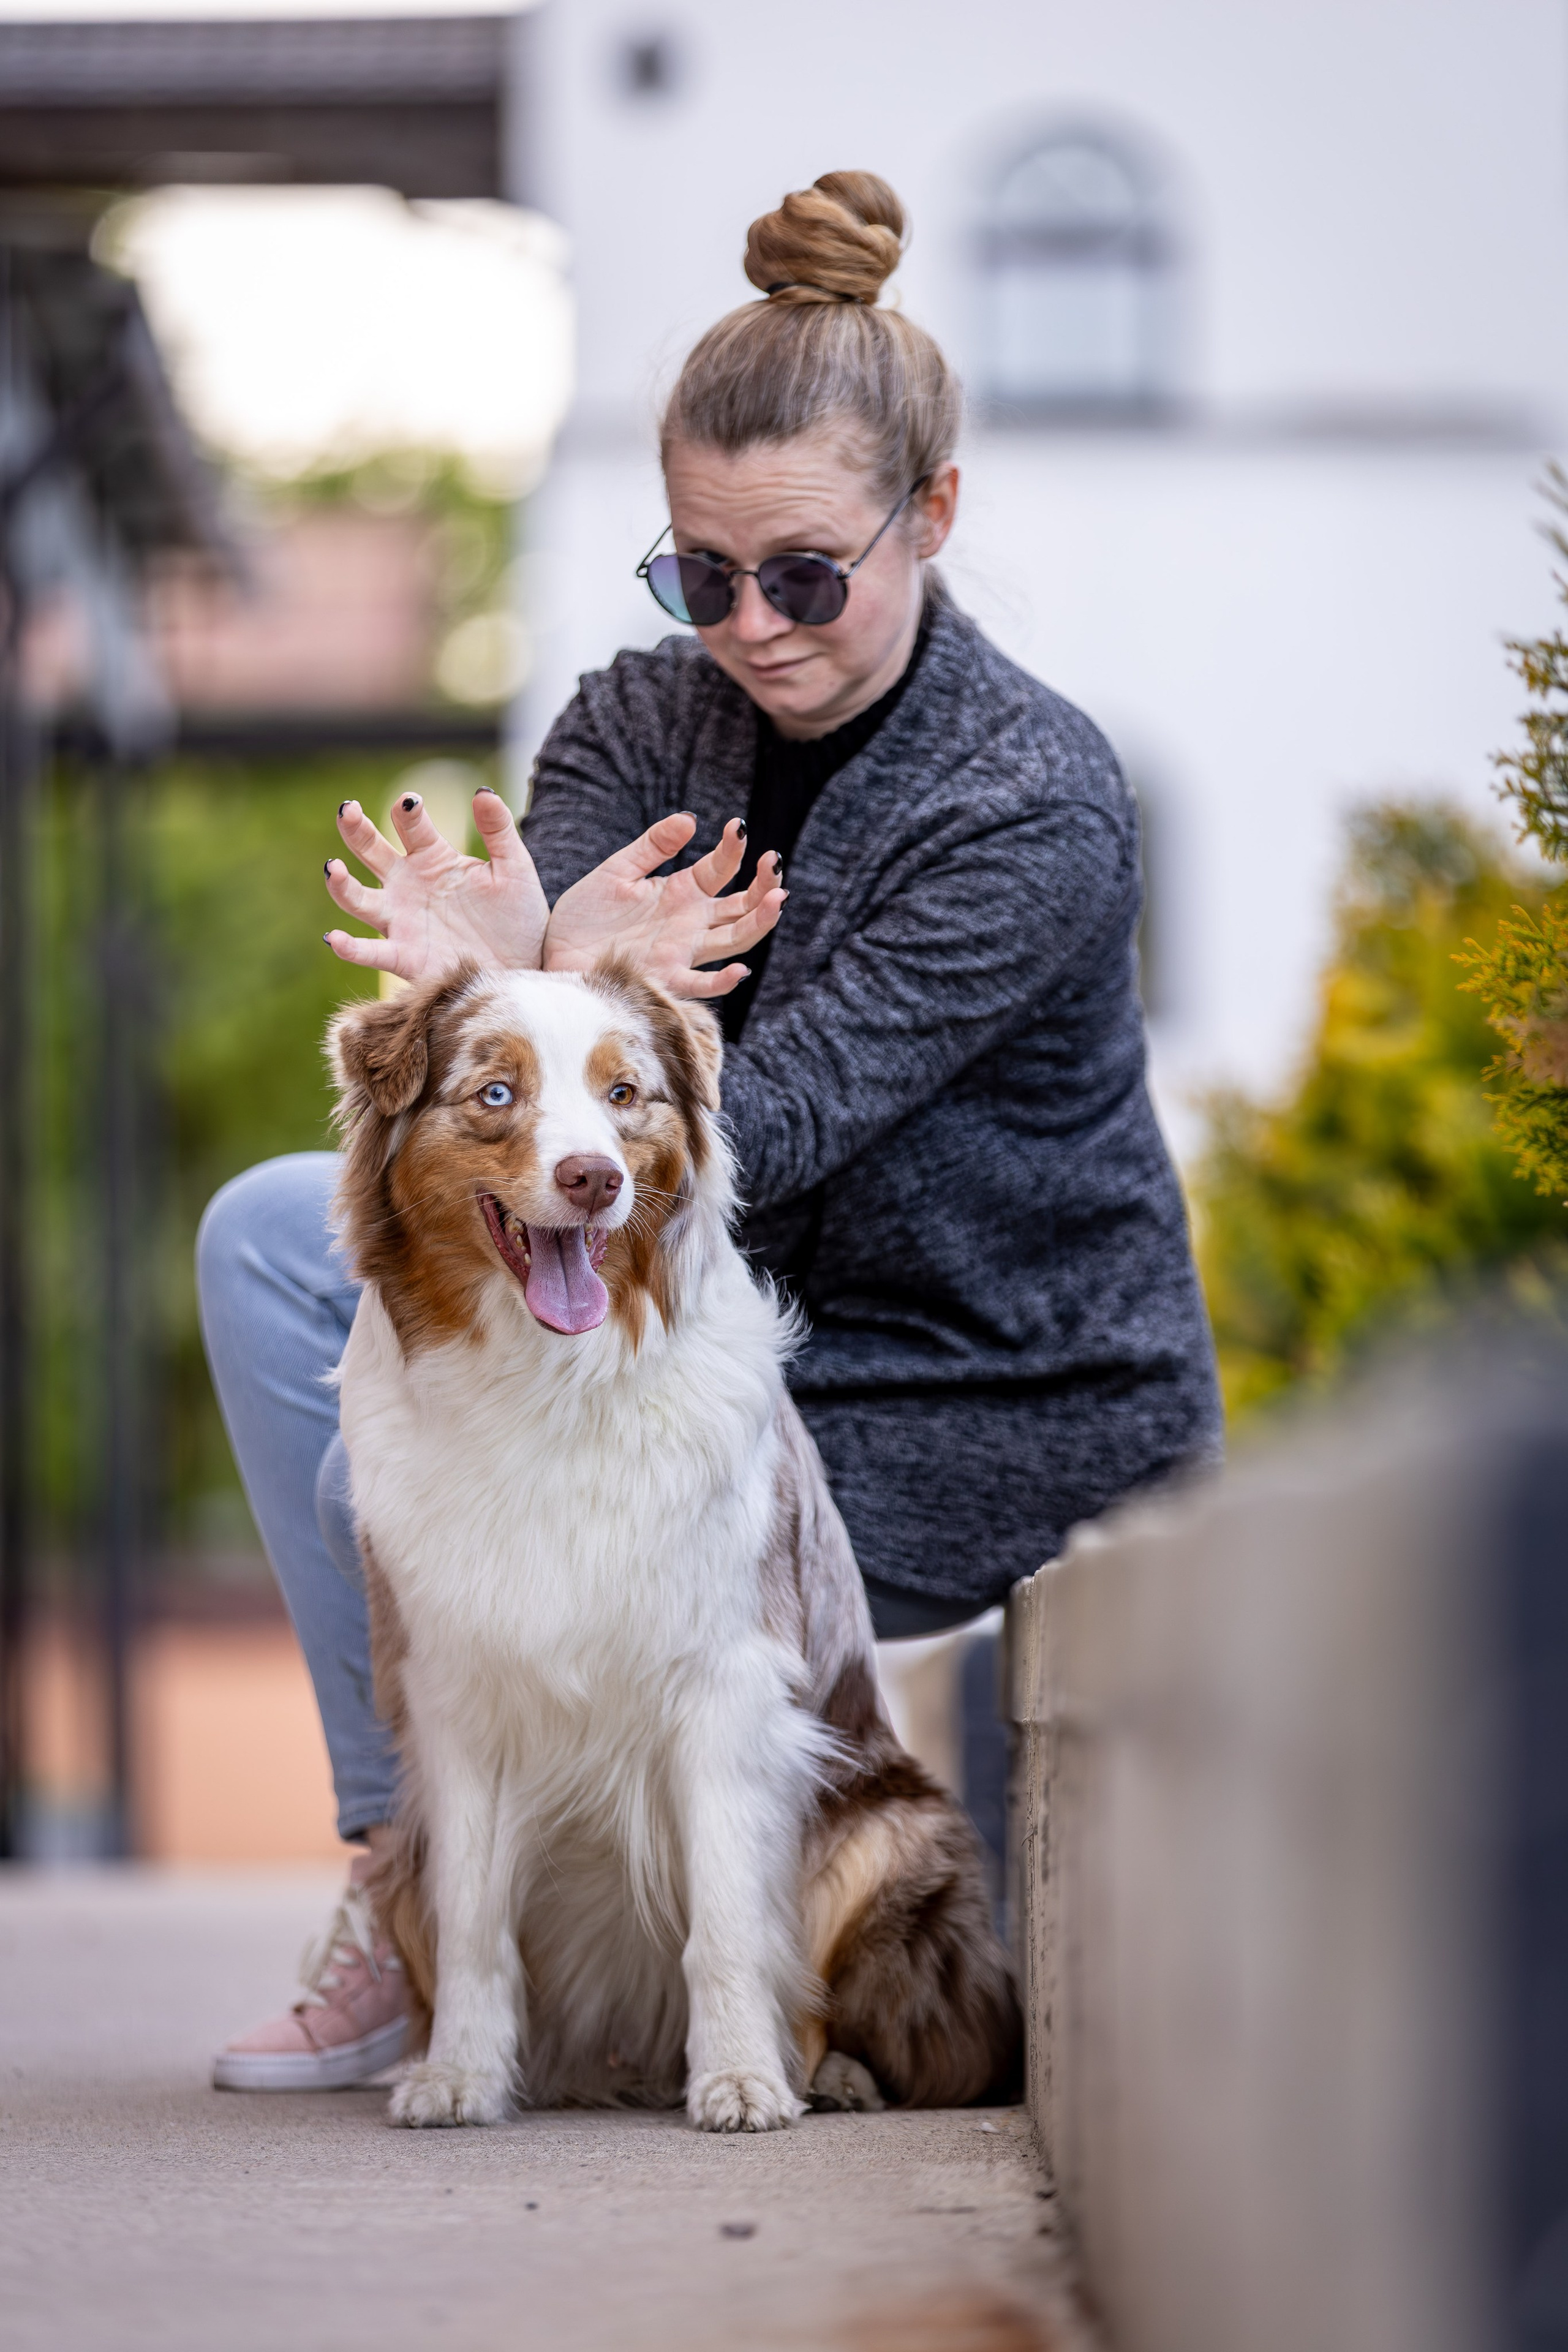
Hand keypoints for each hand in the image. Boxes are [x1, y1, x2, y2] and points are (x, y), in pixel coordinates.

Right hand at [324, 787, 548, 984]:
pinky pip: (370, 953)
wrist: (525, 968)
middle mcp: (409, 885)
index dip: (407, 811)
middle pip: (371, 852)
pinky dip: (349, 947)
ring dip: (341, 884)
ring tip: (334, 868)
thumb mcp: (515, 870)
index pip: (411, 825)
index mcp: (434, 858)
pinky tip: (335, 938)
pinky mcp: (404, 958)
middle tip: (347, 810)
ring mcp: (401, 921)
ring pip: (358, 898)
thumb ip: (499, 831)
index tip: (411, 802)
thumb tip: (482, 793)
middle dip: (356, 830)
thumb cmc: (519, 918)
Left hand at [543, 814, 786, 999]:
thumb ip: (653, 845)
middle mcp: (689, 923)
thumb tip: (690, 819)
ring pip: (733, 940)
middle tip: (774, 863)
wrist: (553, 950)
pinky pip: (700, 984)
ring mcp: (681, 952)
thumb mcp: (618, 870)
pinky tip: (739, 969)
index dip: (733, 849)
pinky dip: (722, 981)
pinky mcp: (663, 978)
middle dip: (764, 886)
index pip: (720, 869)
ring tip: (776, 900)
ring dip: (758, 922)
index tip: (738, 827)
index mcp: (681, 893)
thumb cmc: (584, 913)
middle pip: (740, 907)